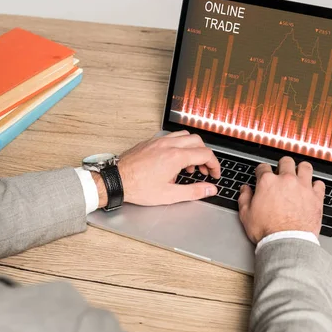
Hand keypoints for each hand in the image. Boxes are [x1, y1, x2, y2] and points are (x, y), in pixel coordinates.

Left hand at [94, 131, 220, 206]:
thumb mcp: (169, 195)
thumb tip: (210, 189)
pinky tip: (173, 160)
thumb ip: (193, 191)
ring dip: (192, 148)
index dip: (214, 165)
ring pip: (184, 136)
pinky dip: (179, 146)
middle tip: (203, 170)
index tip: (214, 174)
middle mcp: (168, 145)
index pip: (205, 154)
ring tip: (188, 166)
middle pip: (197, 141)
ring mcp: (158, 141)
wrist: (116, 180)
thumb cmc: (138, 187)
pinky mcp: (150, 142)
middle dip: (205, 155)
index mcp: (176, 157)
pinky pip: (171, 137)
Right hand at [238, 157, 324, 242]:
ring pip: (305, 167)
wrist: (286, 242)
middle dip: (282, 165)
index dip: (261, 171)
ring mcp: (303, 187)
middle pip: (286, 162)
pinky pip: (319, 183)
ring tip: (299, 175)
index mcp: (267, 182)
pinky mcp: (316, 197)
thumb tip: (245, 190)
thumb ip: (244, 198)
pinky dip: (315, 185)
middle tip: (281, 171)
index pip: (263, 167)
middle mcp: (286, 180)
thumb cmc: (267, 230)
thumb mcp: (246, 215)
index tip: (262, 174)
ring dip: (301, 169)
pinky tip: (311, 189)